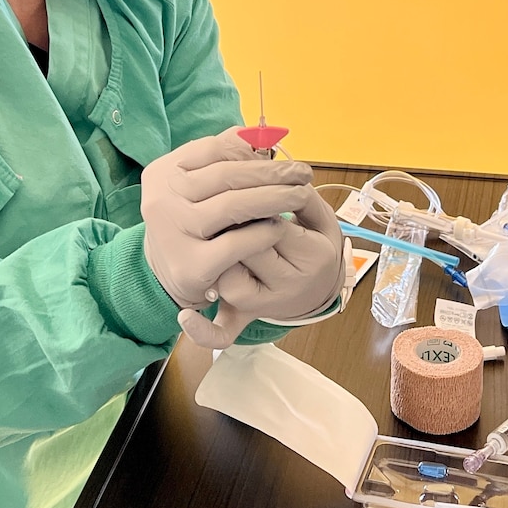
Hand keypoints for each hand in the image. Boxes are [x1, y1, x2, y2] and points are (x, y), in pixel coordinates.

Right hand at [141, 127, 318, 310]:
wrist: (173, 274)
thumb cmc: (195, 221)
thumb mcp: (199, 186)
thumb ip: (224, 157)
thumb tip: (263, 135)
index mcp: (163, 173)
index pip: (214, 149)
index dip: (253, 149)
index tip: (282, 153)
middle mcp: (161, 201)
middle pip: (226, 176)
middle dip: (272, 172)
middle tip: (302, 173)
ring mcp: (173, 235)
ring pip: (233, 206)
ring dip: (274, 198)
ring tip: (299, 196)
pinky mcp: (190, 267)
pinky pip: (235, 244)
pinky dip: (262, 233)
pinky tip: (279, 228)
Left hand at [178, 190, 346, 349]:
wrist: (315, 287)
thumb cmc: (315, 245)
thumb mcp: (321, 220)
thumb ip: (302, 197)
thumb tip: (265, 175)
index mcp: (313, 257)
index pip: (273, 227)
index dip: (253, 203)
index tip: (244, 189)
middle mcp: (288, 286)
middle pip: (248, 253)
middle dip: (232, 226)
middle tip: (221, 207)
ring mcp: (263, 305)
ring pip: (229, 282)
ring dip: (217, 257)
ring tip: (213, 235)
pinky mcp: (245, 318)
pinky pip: (223, 332)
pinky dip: (203, 329)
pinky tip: (186, 317)